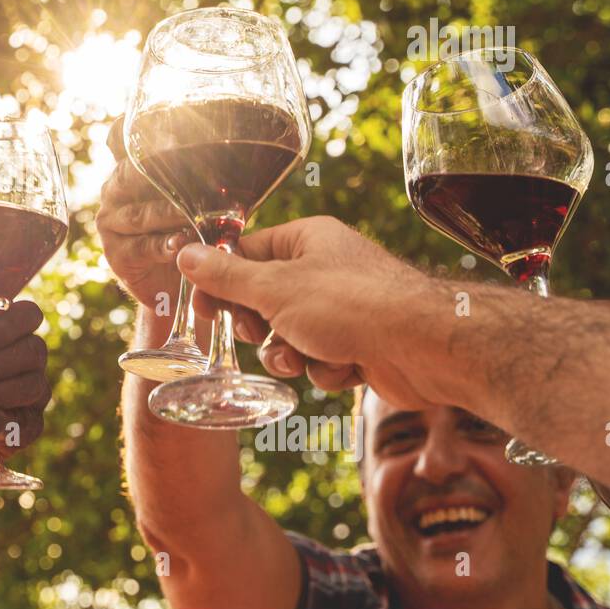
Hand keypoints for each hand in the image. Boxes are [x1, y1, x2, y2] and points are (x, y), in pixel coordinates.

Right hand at [98, 118, 195, 310]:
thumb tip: (247, 152)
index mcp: (131, 167)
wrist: (175, 287)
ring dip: (171, 214)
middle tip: (194, 170)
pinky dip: (164, 247)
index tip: (168, 129)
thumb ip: (205, 175)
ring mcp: (112, 221)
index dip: (138, 129)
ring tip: (197, 217)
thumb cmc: (192, 231)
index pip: (120, 136)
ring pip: (141, 213)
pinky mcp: (117, 254)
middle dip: (164, 172)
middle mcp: (116, 189)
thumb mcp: (200, 196)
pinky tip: (181, 245)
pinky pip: (141, 247)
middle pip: (132, 172)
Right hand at [178, 215, 446, 407]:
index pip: (246, 253)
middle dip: (260, 326)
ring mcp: (343, 308)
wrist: (423, 348)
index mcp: (306, 240)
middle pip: (264, 299)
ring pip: (288, 336)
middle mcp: (324, 269)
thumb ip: (226, 276)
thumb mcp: (274, 289)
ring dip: (290, 353)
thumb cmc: (352, 305)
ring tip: (303, 355)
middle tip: (261, 331)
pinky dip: (324, 368)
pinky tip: (345, 365)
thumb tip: (186, 255)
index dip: (221, 282)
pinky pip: (317, 359)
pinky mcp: (357, 344)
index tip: (204, 308)